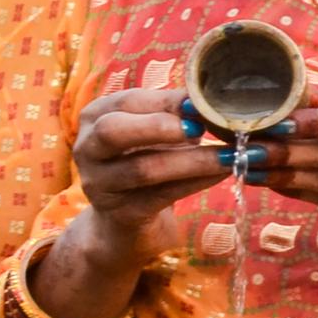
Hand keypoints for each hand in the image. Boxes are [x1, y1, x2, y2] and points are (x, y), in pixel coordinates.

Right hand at [61, 86, 235, 265]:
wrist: (124, 218)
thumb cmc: (146, 159)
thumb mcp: (154, 132)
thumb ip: (174, 113)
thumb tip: (210, 99)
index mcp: (95, 116)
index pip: (127, 101)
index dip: (166, 101)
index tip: (201, 102)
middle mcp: (88, 148)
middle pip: (113, 131)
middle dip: (158, 127)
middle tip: (199, 127)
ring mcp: (99, 183)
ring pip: (143, 169)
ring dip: (192, 161)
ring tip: (230, 155)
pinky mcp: (121, 213)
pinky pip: (162, 195)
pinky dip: (196, 182)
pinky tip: (222, 174)